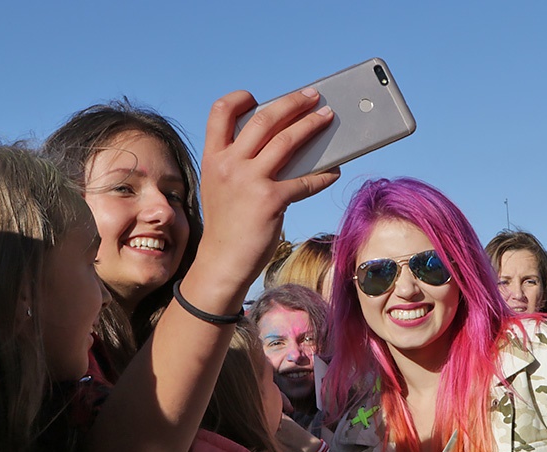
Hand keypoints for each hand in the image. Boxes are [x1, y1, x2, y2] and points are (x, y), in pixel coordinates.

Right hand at [195, 89, 339, 295]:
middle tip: (312, 96)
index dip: (239, 99)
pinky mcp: (271, 200)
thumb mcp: (220, 187)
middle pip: (264, 120)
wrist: (223, 261)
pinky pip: (305, 180)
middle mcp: (229, 164)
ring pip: (287, 141)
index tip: (256, 97)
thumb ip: (239, 164)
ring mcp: (249, 181)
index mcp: (213, 158)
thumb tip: (283, 144)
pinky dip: (323, 174)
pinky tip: (333, 171)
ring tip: (327, 117)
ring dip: (312, 125)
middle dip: (292, 103)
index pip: (220, 113)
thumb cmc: (228, 224)